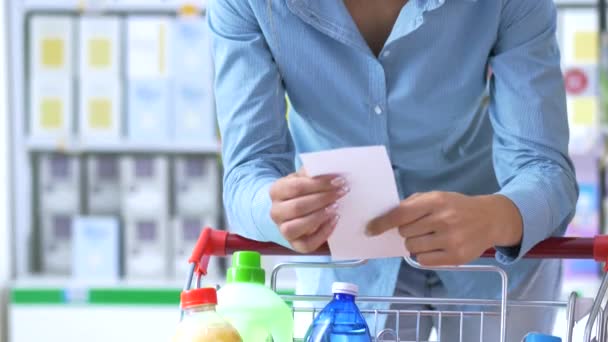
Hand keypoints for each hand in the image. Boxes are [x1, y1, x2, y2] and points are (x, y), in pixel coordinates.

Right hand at [269, 169, 347, 252]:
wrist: (291, 209)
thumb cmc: (302, 191)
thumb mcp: (303, 178)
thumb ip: (313, 173)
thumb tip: (331, 171)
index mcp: (276, 191)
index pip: (296, 187)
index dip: (319, 184)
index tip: (339, 180)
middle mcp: (275, 212)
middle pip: (298, 207)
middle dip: (323, 199)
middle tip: (342, 192)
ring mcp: (283, 230)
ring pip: (296, 227)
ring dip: (319, 216)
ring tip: (336, 207)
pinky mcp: (295, 244)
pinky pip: (307, 244)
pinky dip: (322, 234)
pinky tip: (334, 221)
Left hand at [366, 192, 522, 265]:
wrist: (490, 219)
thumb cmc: (456, 206)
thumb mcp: (437, 196)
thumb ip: (412, 204)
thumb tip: (385, 218)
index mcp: (436, 201)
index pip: (401, 214)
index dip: (382, 223)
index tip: (370, 230)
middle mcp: (443, 220)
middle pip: (404, 232)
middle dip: (406, 231)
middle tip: (420, 227)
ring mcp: (450, 240)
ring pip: (412, 247)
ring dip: (414, 243)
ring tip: (429, 236)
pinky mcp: (456, 257)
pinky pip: (423, 261)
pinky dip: (424, 255)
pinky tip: (435, 247)